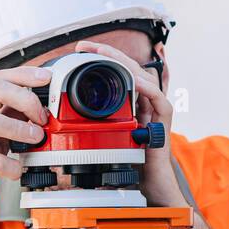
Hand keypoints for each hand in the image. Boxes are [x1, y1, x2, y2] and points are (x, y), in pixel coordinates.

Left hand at [75, 39, 185, 206]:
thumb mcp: (104, 140)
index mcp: (130, 103)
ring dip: (124, 63)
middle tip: (88, 46)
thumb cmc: (129, 163)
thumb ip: (92, 127)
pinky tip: (134, 81)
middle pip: (130, 68)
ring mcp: (154, 109)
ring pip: (143, 76)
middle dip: (108, 53)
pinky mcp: (164, 120)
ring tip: (106, 55)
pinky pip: (158, 98)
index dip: (101, 59)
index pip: (117, 72)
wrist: (149, 182)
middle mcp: (143, 102)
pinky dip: (147, 88)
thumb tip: (63, 121)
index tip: (81, 50)